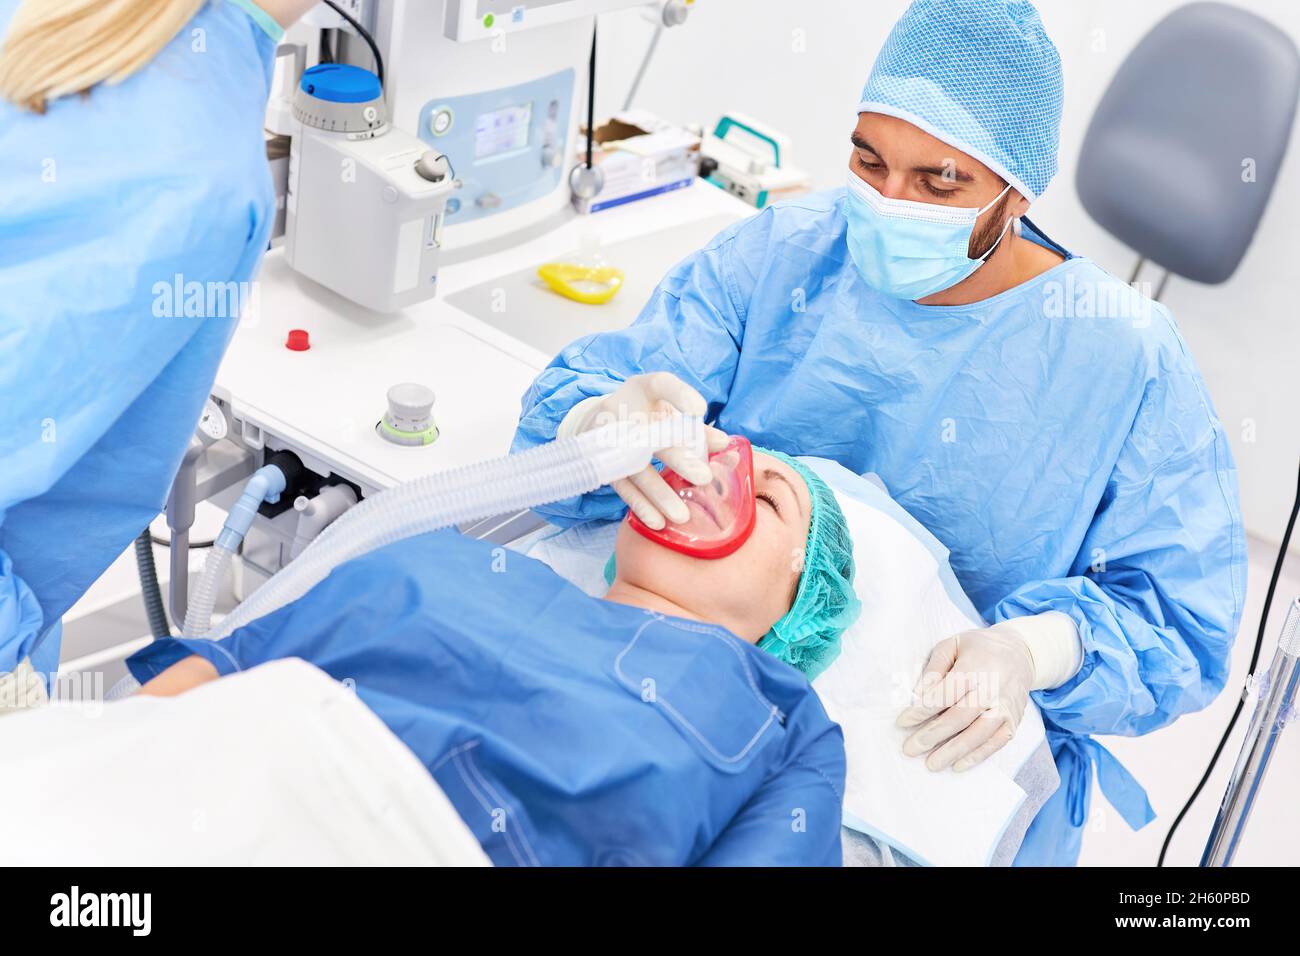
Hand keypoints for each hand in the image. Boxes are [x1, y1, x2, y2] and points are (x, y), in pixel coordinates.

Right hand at [559, 372, 727, 528]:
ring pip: (636, 468)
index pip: (661, 384)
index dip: (680, 396)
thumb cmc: (646, 414)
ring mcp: (609, 438)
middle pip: (650, 435)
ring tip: (682, 515)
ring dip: (659, 493)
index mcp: (642, 388)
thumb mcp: (669, 412)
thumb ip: (697, 428)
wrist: (600, 421)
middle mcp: (622, 410)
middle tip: (704, 478)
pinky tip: (658, 522)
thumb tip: (724, 445)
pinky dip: (640, 505)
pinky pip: (623, 487)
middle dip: (678, 459)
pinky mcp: (605, 464)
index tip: (700, 411)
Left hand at [896, 624, 1034, 771]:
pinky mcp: (1014, 721)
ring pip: (977, 735)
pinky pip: (995, 743)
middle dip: (932, 735)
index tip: (902, 722)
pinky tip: (958, 765)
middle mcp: (992, 690)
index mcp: (975, 668)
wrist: (1021, 653)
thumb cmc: (979, 648)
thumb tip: (919, 694)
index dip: (922, 710)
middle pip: (959, 718)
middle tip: (909, 749)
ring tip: (931, 764)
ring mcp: (1005, 708)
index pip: (944, 694)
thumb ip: (935, 667)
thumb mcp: (953, 644)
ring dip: (953, 752)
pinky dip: (977, 756)